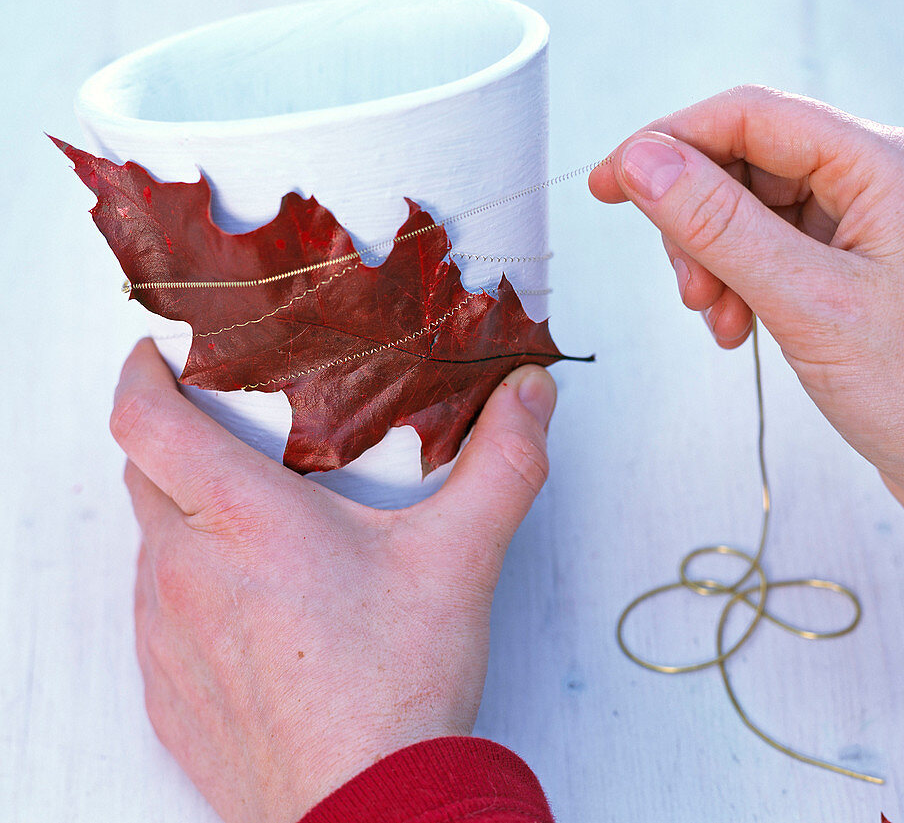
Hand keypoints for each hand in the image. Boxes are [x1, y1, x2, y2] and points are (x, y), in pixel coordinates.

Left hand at [113, 338, 556, 822]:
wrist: (369, 810)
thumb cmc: (398, 688)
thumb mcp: (461, 557)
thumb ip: (502, 463)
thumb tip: (531, 394)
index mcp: (241, 520)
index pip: (144, 420)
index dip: (142, 374)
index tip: (163, 357)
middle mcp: (184, 571)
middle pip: (145, 474)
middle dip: (178, 441)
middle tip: (241, 434)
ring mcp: (166, 638)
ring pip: (154, 546)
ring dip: (190, 518)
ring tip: (262, 523)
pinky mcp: (170, 694)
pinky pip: (161, 615)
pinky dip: (193, 587)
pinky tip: (258, 606)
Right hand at [590, 86, 903, 564]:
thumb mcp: (807, 302)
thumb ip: (718, 225)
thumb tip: (644, 162)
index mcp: (880, 163)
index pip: (747, 115)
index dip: (667, 142)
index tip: (610, 182)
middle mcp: (873, 180)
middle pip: (744, 160)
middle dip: (695, 220)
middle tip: (686, 284)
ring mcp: (861, 224)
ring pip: (749, 209)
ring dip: (713, 260)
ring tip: (715, 316)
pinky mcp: (849, 266)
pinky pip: (768, 249)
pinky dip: (737, 283)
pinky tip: (737, 327)